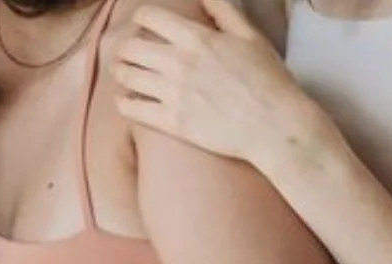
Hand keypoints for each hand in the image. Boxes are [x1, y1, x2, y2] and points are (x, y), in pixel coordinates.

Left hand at [113, 0, 316, 171]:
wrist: (271, 124)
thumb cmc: (266, 77)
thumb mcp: (249, 35)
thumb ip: (223, 12)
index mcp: (198, 38)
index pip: (151, 18)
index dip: (141, 18)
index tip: (141, 23)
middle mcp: (180, 63)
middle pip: (132, 47)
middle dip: (125, 47)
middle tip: (126, 52)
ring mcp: (173, 94)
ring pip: (128, 77)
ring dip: (121, 72)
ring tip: (122, 72)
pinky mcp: (171, 122)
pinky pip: (132, 110)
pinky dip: (123, 103)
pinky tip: (124, 100)